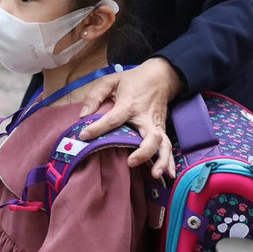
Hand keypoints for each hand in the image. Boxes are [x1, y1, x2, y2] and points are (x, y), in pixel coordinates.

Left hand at [76, 58, 181, 178]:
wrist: (160, 76)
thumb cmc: (132, 80)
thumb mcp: (110, 80)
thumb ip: (95, 96)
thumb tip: (83, 116)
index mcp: (129, 104)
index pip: (114, 118)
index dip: (98, 128)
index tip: (84, 136)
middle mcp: (145, 117)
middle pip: (151, 136)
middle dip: (144, 151)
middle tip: (130, 162)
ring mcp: (156, 124)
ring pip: (164, 144)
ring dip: (161, 160)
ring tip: (155, 175)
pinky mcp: (162, 129)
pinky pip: (168, 147)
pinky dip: (170, 162)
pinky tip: (168, 175)